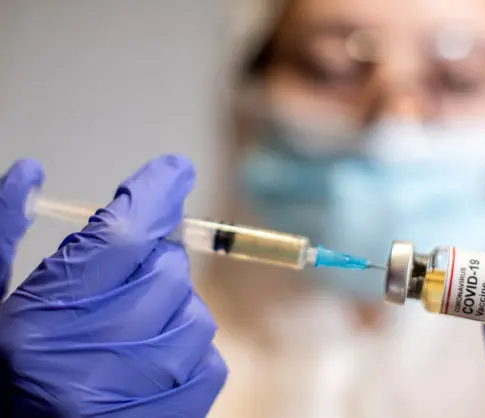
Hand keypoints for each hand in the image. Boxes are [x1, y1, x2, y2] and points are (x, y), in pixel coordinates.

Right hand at [0, 155, 226, 416]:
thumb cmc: (6, 375)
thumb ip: (4, 236)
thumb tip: (31, 172)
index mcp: (44, 326)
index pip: (120, 237)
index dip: (155, 193)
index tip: (175, 170)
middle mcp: (99, 361)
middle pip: (167, 270)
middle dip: (153, 257)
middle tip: (125, 275)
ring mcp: (146, 395)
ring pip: (195, 311)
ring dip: (171, 305)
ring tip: (130, 328)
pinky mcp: (181, 416)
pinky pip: (211, 356)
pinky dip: (186, 346)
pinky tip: (149, 361)